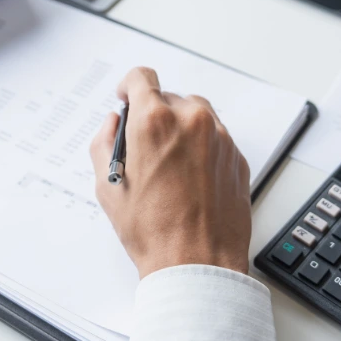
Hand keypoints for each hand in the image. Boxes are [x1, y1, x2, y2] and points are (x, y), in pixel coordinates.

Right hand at [90, 67, 252, 278]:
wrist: (197, 263)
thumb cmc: (153, 230)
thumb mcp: (108, 186)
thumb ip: (104, 142)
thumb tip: (113, 124)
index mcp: (154, 120)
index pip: (141, 77)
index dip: (129, 86)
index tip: (127, 97)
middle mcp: (190, 120)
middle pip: (168, 98)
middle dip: (154, 117)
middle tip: (145, 149)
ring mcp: (219, 137)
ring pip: (195, 115)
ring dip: (181, 129)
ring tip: (169, 165)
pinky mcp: (236, 156)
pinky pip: (215, 138)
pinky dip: (201, 149)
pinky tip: (189, 180)